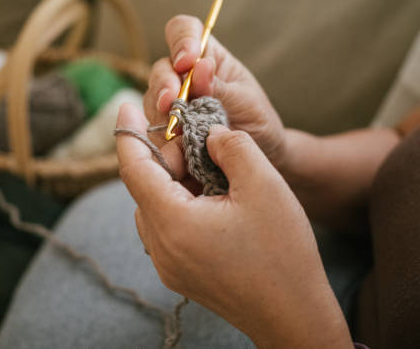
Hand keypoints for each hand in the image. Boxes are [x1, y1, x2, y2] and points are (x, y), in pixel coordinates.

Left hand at [116, 104, 352, 347]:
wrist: (294, 316)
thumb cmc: (282, 252)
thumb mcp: (264, 184)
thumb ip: (231, 146)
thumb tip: (210, 134)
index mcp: (172, 223)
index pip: (134, 168)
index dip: (127, 132)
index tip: (125, 103)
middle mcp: (161, 247)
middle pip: (144, 187)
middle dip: (164, 156)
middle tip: (195, 138)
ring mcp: (168, 265)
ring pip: (155, 207)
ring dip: (172, 181)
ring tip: (206, 168)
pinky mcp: (180, 275)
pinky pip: (166, 228)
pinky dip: (179, 204)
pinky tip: (210, 198)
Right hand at [143, 15, 284, 177]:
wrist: (260, 153)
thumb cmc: (255, 118)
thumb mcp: (243, 100)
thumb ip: (219, 86)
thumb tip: (200, 66)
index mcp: (206, 55)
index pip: (183, 30)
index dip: (181, 41)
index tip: (187, 61)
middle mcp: (183, 75)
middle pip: (161, 68)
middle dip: (165, 85)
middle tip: (173, 102)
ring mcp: (172, 102)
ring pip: (153, 99)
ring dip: (162, 112)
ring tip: (177, 128)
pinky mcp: (166, 127)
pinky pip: (154, 127)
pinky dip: (162, 135)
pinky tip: (174, 144)